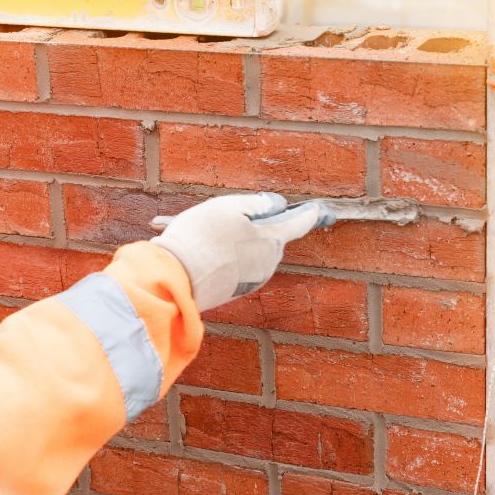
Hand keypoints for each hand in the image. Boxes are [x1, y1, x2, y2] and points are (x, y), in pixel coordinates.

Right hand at [150, 192, 334, 310]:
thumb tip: (275, 205)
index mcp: (272, 239)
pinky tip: (208, 254)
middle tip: (231, 219)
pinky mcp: (236, 291)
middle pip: (273, 239)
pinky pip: (241, 268)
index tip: (317, 210)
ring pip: (255, 254)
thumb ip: (257, 204)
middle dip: (261, 228)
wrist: (177, 277)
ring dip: (242, 244)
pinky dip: (231, 259)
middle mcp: (268, 263)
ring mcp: (253, 280)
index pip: (298, 224)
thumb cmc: (202, 237)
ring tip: (211, 237)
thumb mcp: (228, 207)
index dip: (308, 215)